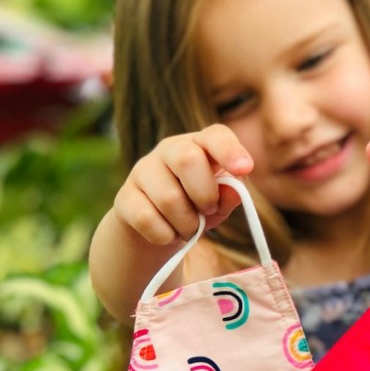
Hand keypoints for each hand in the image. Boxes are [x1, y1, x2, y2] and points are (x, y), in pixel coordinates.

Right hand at [112, 124, 253, 244]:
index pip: (215, 135)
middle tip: (208, 211)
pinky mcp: (125, 197)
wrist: (156, 230)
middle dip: (204, 194)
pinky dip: (165, 235)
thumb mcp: (220, 203)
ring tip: (188, 228)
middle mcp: (169, 150)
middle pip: (187, 159)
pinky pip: (147, 219)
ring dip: (187, 224)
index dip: (230, 150)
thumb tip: (234, 191)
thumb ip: (230, 196)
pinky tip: (167, 234)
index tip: (245, 169)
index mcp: (199, 145)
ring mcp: (143, 170)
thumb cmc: (196, 208)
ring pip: (168, 197)